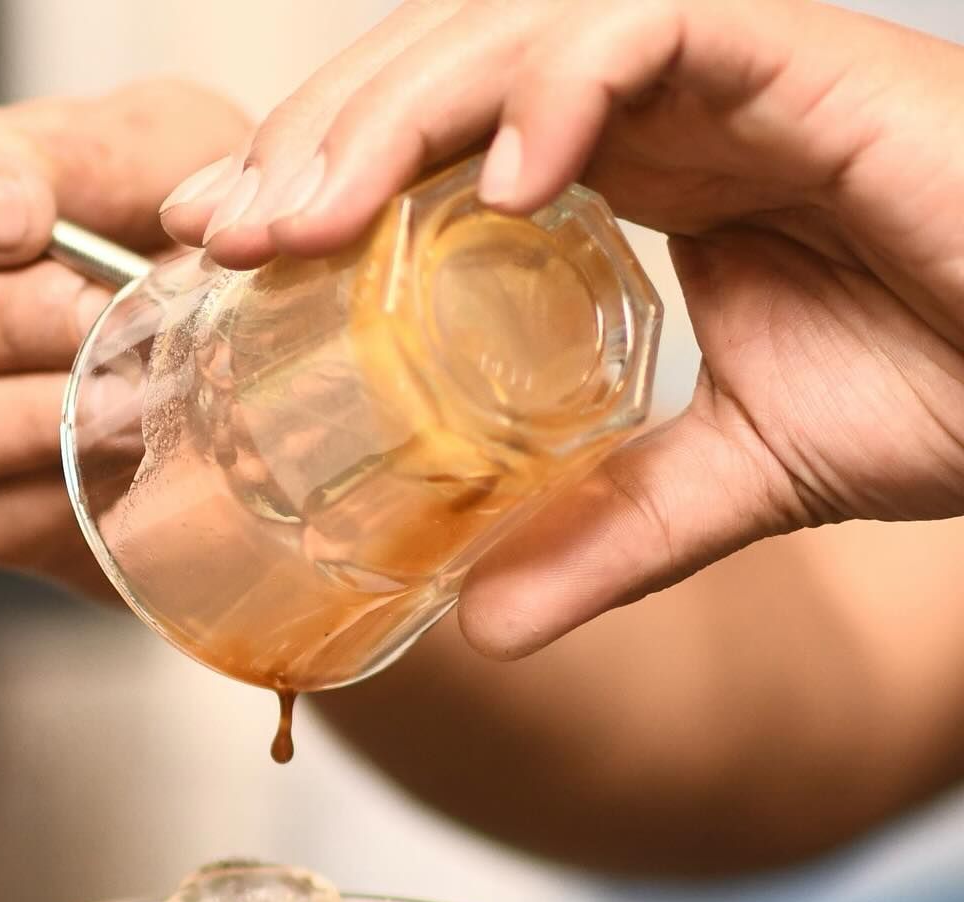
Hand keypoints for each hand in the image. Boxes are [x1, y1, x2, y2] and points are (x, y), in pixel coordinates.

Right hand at [0, 84, 247, 594]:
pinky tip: (136, 461)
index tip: (26, 218)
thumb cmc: (193, 231)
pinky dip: (65, 492)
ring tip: (137, 394)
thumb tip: (57, 207)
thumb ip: (104, 157)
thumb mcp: (171, 154)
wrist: (258, 358)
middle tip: (116, 316)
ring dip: (37, 414)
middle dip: (16, 319)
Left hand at [161, 0, 963, 656]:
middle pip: (444, 66)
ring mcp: (726, 63)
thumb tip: (480, 629)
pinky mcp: (803, 52)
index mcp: (631, 172)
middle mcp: (659, 100)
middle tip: (221, 230)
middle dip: (318, 138)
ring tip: (307, 217)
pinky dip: (570, 83)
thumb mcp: (726, 485)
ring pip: (520, 22)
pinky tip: (506, 174)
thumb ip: (605, 540)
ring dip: (398, 110)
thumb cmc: (943, 384)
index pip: (438, 142)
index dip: (324, 181)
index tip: (226, 252)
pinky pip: (659, 21)